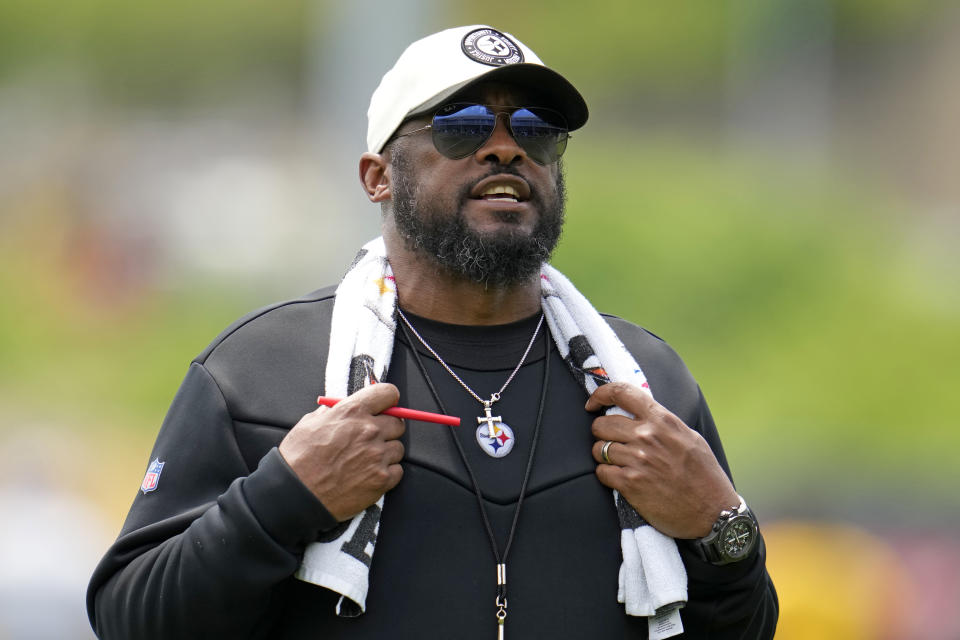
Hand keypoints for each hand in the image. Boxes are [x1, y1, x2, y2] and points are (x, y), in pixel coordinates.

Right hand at [279, 383, 404, 520]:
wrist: (296, 495)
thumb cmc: (299, 460)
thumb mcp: (310, 423)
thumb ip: (334, 411)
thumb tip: (346, 406)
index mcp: (352, 412)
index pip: (388, 393)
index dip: (388, 399)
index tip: (386, 406)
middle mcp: (369, 431)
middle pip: (397, 422)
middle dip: (387, 429)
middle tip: (372, 438)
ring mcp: (377, 456)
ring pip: (398, 448)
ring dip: (386, 453)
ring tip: (365, 461)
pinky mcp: (382, 479)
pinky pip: (397, 470)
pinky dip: (387, 473)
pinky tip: (368, 475)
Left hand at [586, 382, 738, 538]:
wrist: (713, 512)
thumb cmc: (705, 476)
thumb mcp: (690, 438)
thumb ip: (663, 424)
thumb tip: (642, 415)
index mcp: (662, 420)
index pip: (622, 392)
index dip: (600, 394)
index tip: (592, 403)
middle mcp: (646, 436)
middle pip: (602, 424)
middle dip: (602, 433)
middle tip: (612, 442)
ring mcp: (637, 460)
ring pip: (598, 449)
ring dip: (604, 456)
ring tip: (620, 463)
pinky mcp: (630, 484)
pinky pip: (602, 472)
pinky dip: (606, 475)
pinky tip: (620, 479)